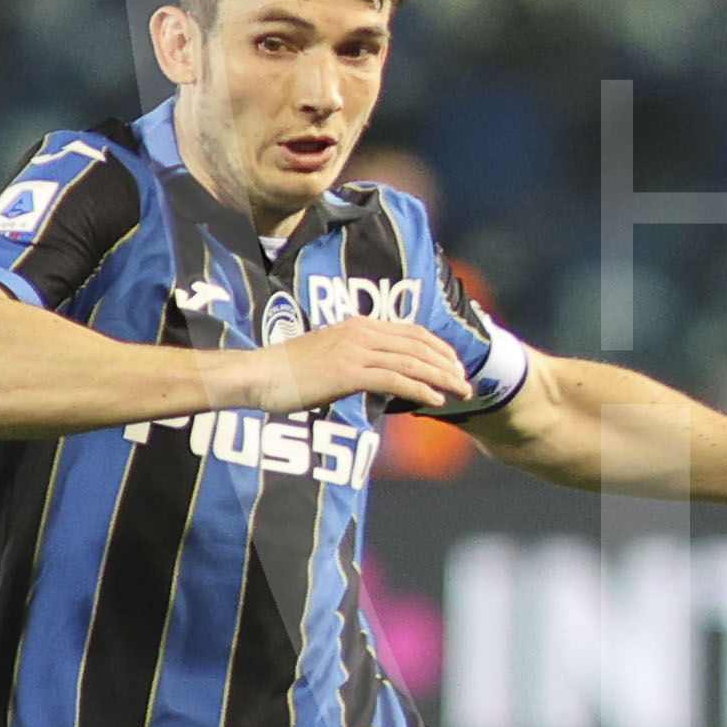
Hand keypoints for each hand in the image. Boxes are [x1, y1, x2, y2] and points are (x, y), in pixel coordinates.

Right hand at [240, 318, 470, 414]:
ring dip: (443, 379)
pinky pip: (396, 379)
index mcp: (358, 325)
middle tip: (467, 383)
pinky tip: (436, 402)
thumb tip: (382, 374)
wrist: (259, 374)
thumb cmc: (289, 371)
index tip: (455, 365)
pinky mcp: (349, 372)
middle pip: (418, 346)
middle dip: (448, 365)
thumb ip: (358, 358)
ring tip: (462, 394)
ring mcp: (355, 351)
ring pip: (412, 362)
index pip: (411, 331)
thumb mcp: (329, 356)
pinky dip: (421, 390)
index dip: (438, 348)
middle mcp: (361, 332)